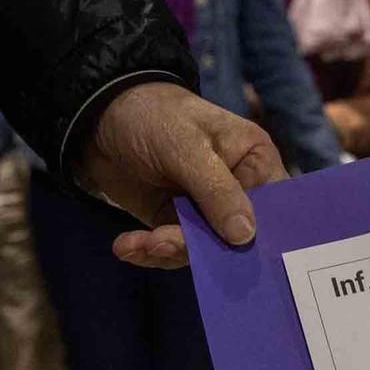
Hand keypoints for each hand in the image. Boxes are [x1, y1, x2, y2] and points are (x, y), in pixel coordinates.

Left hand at [75, 81, 287, 268]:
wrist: (98, 116)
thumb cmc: (154, 116)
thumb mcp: (186, 148)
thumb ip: (217, 191)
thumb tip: (246, 237)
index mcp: (254, 160)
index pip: (272, 205)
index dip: (261, 232)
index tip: (238, 253)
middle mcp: (235, 188)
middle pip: (237, 234)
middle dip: (203, 247)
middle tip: (165, 243)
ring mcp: (203, 208)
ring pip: (202, 248)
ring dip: (169, 250)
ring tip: (143, 243)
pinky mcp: (173, 221)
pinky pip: (172, 249)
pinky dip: (149, 252)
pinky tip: (126, 244)